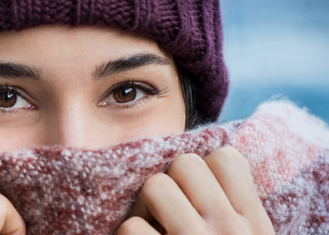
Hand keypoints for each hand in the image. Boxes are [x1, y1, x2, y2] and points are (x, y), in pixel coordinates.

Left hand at [117, 147, 274, 234]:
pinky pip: (130, 226)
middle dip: (170, 183)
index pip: (227, 157)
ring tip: (152, 226)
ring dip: (145, 208)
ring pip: (155, 186)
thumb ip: (236, 209)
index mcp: (255, 225)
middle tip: (167, 210)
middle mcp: (228, 230)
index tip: (196, 195)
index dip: (204, 170)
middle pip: (185, 164)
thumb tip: (208, 164)